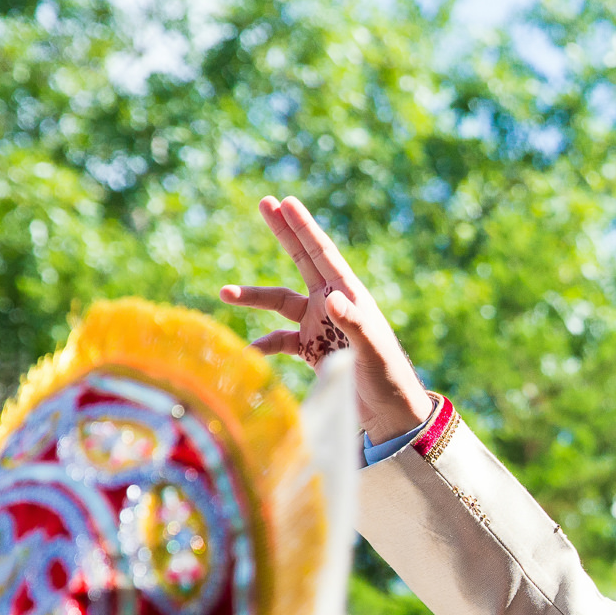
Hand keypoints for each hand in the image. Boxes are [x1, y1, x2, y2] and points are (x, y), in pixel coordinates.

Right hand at [221, 196, 433, 441]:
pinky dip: (264, 344)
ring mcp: (319, 325)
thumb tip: (332, 299)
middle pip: (303, 261)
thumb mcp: (372, 350)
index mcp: (349, 296)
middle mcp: (332, 304)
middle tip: (265, 202)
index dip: (304, 228)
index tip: (286, 202)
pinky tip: (251, 352)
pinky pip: (279, 340)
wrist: (390, 413)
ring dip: (253, 297)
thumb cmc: (388, 378)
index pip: (323, 254)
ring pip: (280, 302)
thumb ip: (354, 323)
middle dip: (284, 233)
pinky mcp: (310, 348)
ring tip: (224, 292)